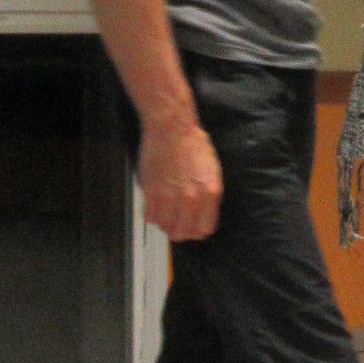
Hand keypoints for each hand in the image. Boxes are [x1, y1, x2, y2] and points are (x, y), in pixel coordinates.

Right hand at [139, 117, 222, 241]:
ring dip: (165, 222)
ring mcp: (171, 197)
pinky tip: (155, 204)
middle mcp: (192, 199)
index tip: (191, 226)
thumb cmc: (193, 144)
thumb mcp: (212, 171)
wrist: (171, 129)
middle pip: (184, 233)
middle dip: (180, 230)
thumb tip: (201, 214)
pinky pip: (150, 217)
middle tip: (176, 221)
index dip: (197, 230)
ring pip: (166, 228)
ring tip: (165, 211)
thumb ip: (208, 195)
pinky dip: (152, 214)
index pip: (205, 229)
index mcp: (211, 193)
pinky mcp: (152, 193)